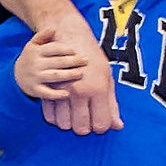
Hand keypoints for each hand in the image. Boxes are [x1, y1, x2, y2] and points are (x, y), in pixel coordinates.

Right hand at [17, 17, 120, 133]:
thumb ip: (112, 105)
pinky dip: (56, 118)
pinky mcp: (47, 88)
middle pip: (82, 128)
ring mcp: (61, 91)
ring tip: (75, 114)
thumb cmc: (91, 58)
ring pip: (64, 124)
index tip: (100, 122)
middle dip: (85, 128)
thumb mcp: (107, 79)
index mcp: (97, 88)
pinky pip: (50, 116)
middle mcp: (79, 91)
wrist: (69, 37)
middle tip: (87, 119)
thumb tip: (118, 126)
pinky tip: (63, 111)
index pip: (101, 124)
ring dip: (70, 124)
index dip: (101, 127)